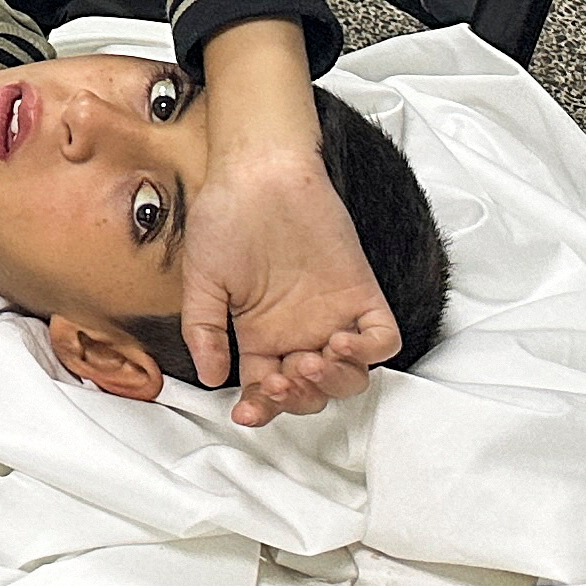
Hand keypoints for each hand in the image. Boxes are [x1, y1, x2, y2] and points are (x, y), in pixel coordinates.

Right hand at [184, 146, 397, 425]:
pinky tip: (341, 341)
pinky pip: (383, 341)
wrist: (259, 173)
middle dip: (298, 399)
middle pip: (312, 392)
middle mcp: (299, 331)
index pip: (267, 388)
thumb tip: (212, 378)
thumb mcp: (201, 278)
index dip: (261, 409)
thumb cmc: (224, 216)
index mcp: (260, 333)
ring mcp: (333, 314)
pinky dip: (368, 353)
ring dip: (331, 382)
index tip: (247, 412)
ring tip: (308, 360)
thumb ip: (204, 329)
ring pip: (350, 377)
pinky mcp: (362, 294)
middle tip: (280, 378)